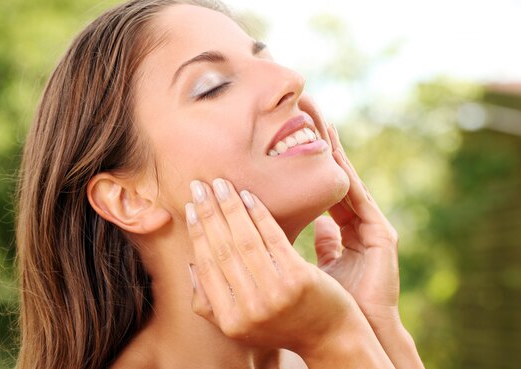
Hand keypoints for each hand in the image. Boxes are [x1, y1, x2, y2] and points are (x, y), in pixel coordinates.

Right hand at [185, 178, 393, 367]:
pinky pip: (272, 237)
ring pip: (245, 240)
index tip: (190, 208)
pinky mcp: (298, 278)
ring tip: (222, 184)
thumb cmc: (282, 324)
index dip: (197, 234)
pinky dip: (259, 213)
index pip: (206, 267)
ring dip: (230, 207)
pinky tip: (249, 196)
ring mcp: (275, 294)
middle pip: (222, 250)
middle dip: (208, 213)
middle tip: (199, 186)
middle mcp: (250, 310)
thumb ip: (210, 304)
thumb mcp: (240, 326)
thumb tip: (191, 265)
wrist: (330, 337)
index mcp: (230, 321)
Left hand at [315, 125, 400, 328]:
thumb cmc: (336, 303)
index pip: (324, 189)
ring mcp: (372, 227)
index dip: (309, 163)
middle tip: (306, 109)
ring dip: (333, 151)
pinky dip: (344, 177)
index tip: (293, 134)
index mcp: (346, 230)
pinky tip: (332, 153)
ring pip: (347, 181)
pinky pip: (357, 200)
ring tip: (320, 118)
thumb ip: (324, 243)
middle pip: (336, 177)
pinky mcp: (381, 235)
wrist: (357, 331)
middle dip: (322, 145)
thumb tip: (317, 224)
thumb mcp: (321, 265)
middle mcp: (360, 224)